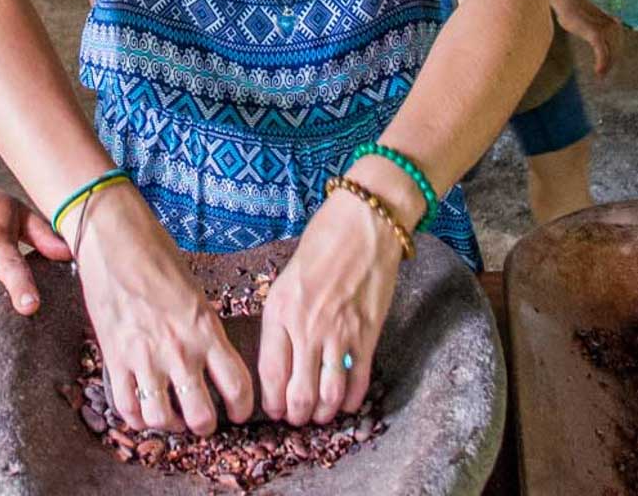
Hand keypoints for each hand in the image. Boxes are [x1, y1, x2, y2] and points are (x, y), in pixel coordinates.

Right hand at [73, 184, 252, 436]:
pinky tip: (143, 408)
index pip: (237, 387)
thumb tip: (210, 360)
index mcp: (206, 329)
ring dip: (171, 424)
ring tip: (173, 415)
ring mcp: (145, 358)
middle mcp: (179, 351)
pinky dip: (137, 416)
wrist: (115, 239)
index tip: (239, 413)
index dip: (242, 409)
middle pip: (202, 417)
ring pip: (163, 420)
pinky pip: (128, 408)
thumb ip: (204, 330)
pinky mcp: (114, 360)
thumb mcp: (195, 291)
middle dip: (206, 425)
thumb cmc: (158, 255)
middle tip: (204, 419)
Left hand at [258, 189, 401, 426]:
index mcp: (280, 311)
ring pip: (327, 396)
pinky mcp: (368, 334)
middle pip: (297, 394)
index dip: (272, 401)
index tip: (274, 409)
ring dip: (323, 412)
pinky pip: (357, 382)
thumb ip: (283, 318)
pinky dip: (350, 400)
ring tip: (321, 412)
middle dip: (296, 414)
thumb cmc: (323, 243)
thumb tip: (283, 356)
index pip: (270, 373)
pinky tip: (345, 401)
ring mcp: (338, 333)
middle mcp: (306, 327)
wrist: (364, 223)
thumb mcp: (288, 278)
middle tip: (298, 415)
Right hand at [554, 0, 624, 76]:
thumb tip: (584, 32)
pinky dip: (601, 64)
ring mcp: (606, 30)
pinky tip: (598, 72)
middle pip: (615, 50)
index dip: (613, 56)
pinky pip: (602, 53)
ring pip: (610, 54)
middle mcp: (612, 25)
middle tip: (603, 75)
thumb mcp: (581, 20)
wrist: (566, 0)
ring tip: (600, 76)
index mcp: (611, 22)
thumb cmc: (569, 9)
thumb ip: (588, 28)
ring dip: (606, 66)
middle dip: (610, 63)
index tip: (606, 66)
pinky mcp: (597, 35)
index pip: (616, 43)